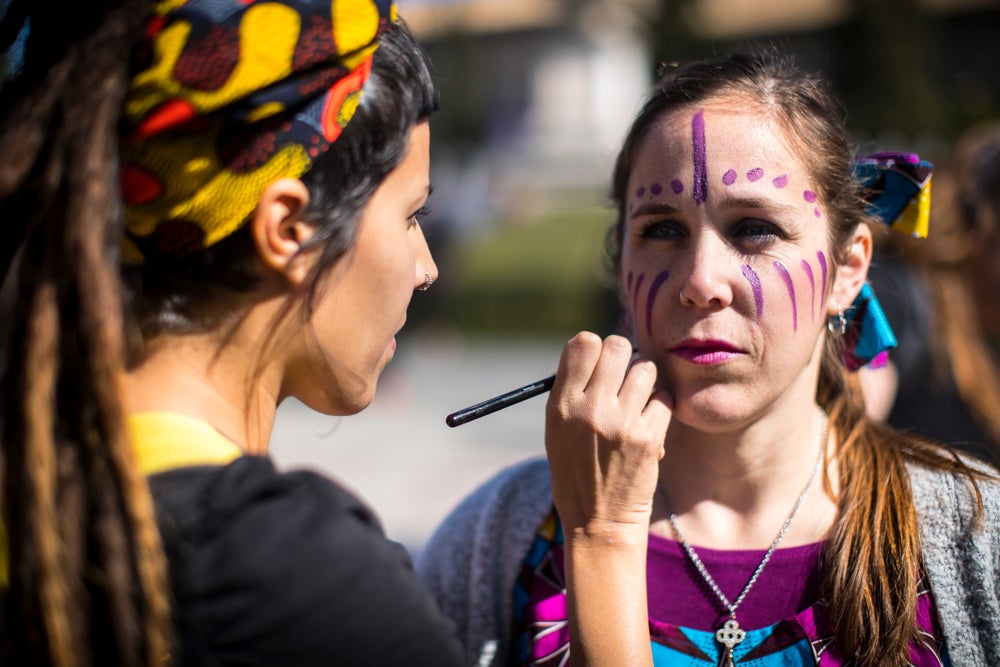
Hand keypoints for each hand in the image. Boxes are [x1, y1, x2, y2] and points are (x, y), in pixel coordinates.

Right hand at [545, 332, 672, 543]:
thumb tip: (597, 350)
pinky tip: (648, 424)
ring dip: (645, 381)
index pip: (582, 343)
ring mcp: (620, 422)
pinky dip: (660, 407)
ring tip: (637, 403)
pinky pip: (664, 398)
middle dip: (623, 357)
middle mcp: (588, 409)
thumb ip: (573, 391)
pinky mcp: (648, 437)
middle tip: (622, 378)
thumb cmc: (577, 473)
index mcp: (561, 405)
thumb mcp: (557, 431)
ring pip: (645, 368)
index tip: (598, 363)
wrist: (598, 523)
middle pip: (616, 346)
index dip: (594, 347)